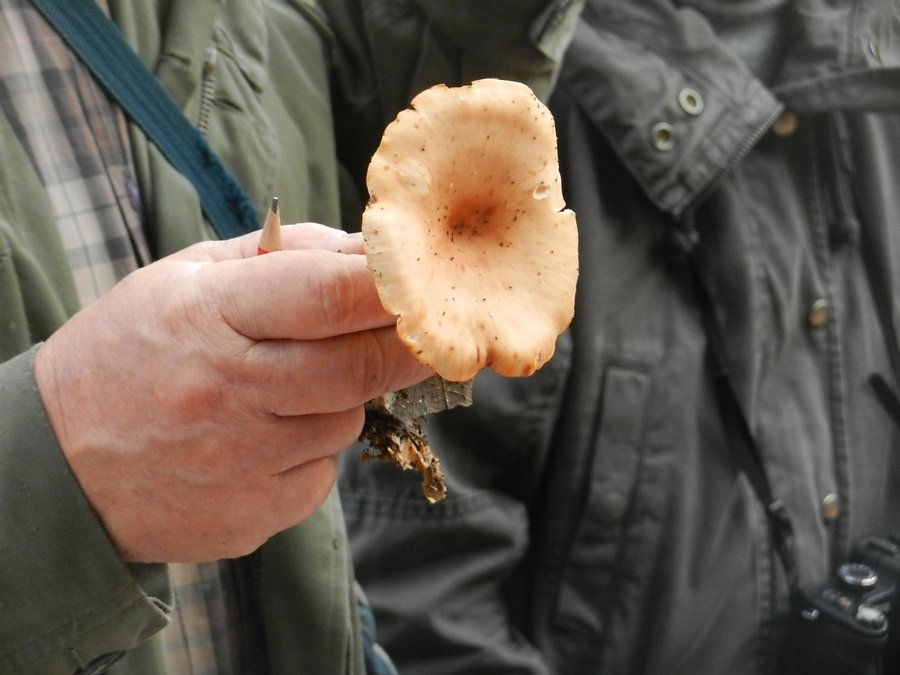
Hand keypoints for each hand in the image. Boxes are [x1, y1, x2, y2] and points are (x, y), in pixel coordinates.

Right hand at [34, 224, 430, 562]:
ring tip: (283, 391)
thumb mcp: (185, 277)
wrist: (57, 465)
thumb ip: (282, 255)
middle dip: (404, 344)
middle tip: (418, 331)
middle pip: (362, 365)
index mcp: (209, 317)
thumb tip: (367, 253)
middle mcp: (229, 392)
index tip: (425, 281)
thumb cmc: (130, 353)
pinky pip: (322, 474)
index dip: (392, 285)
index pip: (330, 293)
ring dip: (342, 400)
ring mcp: (242, 462)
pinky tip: (260, 440)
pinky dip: (310, 451)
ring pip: (348, 421)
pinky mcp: (252, 515)